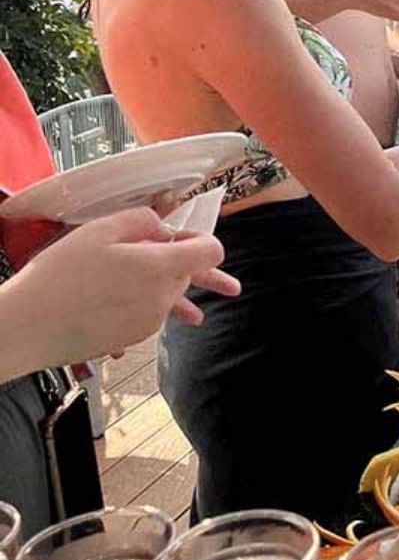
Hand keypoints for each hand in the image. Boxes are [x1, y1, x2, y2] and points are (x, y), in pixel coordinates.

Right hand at [2, 209, 238, 366]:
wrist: (27, 326)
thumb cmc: (60, 274)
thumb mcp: (100, 231)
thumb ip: (142, 221)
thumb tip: (164, 228)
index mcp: (161, 268)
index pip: (210, 252)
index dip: (202, 240)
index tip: (188, 237)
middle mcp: (162, 298)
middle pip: (188, 276)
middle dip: (182, 264)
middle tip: (176, 260)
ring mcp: (149, 322)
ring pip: (168, 297)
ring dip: (166, 289)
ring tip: (196, 315)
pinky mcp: (132, 338)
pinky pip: (146, 316)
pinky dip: (142, 307)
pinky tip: (128, 307)